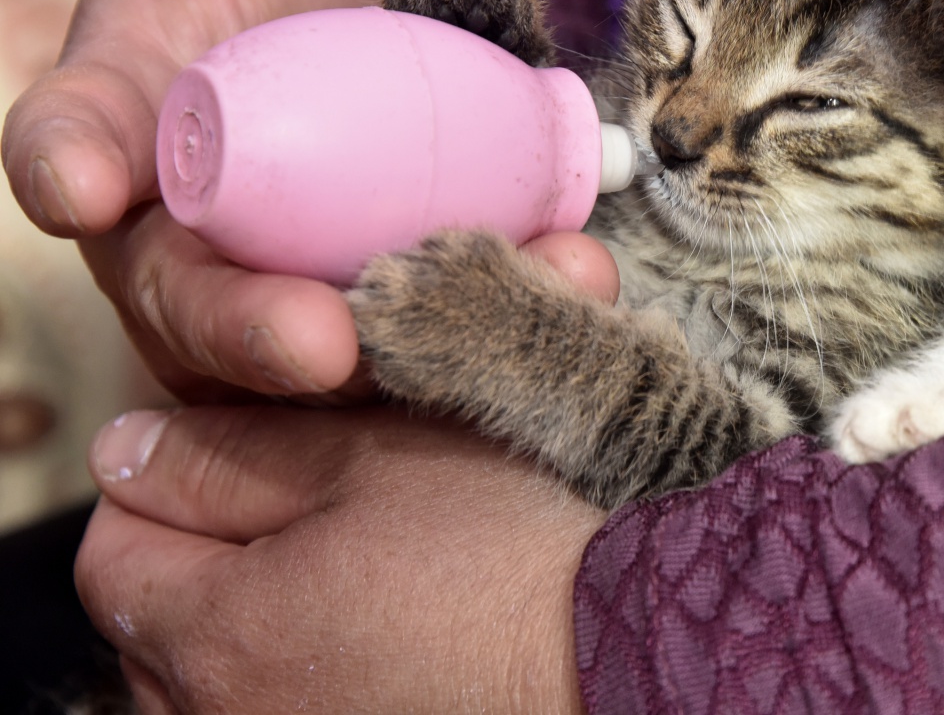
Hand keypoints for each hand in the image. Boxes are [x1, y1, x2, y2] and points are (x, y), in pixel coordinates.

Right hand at [0, 0, 620, 401]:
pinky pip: (437, 334)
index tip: (81, 184)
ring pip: (320, 350)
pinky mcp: (391, 316)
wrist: (387, 29)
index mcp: (118, 134)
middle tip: (317, 341)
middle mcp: (184, 234)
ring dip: (399, 342)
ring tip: (484, 301)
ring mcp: (284, 291)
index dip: (65, 167)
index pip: (64, 151)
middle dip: (246, 326)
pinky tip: (570, 274)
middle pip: (192, 300)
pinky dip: (505, 311)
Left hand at [76, 405, 605, 713]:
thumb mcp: (371, 463)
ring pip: (210, 682)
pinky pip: (279, 709)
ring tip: (350, 568)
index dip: (169, 481)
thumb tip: (125, 452)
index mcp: (218, 637)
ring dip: (253, 616)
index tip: (246, 452)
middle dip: (204, 553)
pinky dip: (303, 667)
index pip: (111, 549)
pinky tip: (382, 629)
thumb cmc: (513, 544)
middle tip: (309, 502)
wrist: (633, 643)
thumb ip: (229, 456)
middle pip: (152, 624)